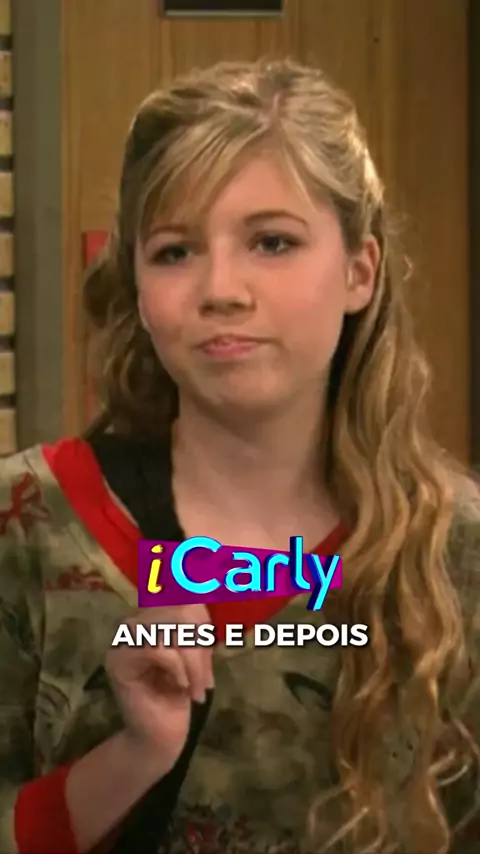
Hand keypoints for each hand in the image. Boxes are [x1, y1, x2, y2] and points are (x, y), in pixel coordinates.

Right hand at [105, 604, 213, 775]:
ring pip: (171, 629)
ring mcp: (122, 641)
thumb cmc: (180, 694)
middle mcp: (133, 623)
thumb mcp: (196, 653)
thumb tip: (210, 594)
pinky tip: (181, 687)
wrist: (161, 736)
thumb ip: (197, 626)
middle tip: (205, 680)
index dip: (203, 619)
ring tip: (197, 688)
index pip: (182, 597)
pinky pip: (158, 650)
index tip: (209, 652)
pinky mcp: (119, 662)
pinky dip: (178, 669)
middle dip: (201, 647)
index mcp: (151, 617)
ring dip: (193, 662)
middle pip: (180, 610)